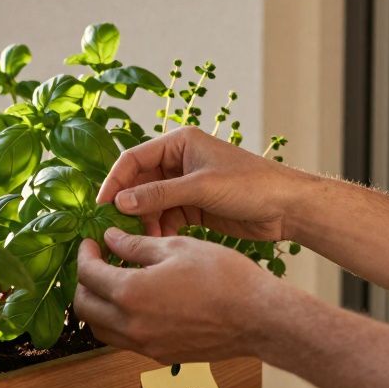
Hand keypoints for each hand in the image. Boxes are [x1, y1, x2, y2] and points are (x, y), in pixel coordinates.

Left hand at [74, 229, 282, 363]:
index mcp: (131, 294)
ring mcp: (145, 345)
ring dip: (98, 306)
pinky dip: (119, 322)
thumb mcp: (177, 248)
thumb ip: (135, 246)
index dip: (85, 254)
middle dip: (84, 283)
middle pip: (84, 307)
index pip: (88, 275)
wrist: (259, 318)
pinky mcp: (160, 356)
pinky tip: (138, 303)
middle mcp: (131, 325)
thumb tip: (110, 240)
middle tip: (97, 263)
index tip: (92, 243)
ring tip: (115, 284)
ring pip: (100, 330)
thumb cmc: (224, 278)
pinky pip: (124, 341)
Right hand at [97, 126, 310, 239]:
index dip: (114, 183)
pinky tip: (158, 244)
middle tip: (116, 231)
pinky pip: (165, 218)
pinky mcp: (193, 207)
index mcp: (178, 143)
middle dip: (128, 207)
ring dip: (144, 222)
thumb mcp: (201, 188)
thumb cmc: (250, 185)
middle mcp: (178, 161)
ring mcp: (185, 185)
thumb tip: (120, 202)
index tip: (101, 207)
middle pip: (139, 183)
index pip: (133, 160)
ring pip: (150, 204)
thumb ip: (159, 194)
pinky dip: (159, 231)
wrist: (287, 208)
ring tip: (140, 242)